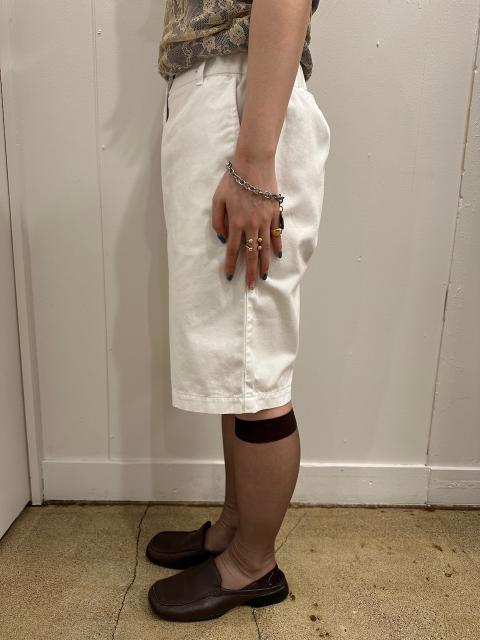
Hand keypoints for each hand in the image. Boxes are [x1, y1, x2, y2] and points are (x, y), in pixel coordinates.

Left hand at [211, 157, 282, 288]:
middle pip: (252, 253)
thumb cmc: (233, 180)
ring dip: (264, 263)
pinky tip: (276, 255)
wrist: (254, 164)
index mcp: (236, 222)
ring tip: (263, 275)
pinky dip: (276, 245)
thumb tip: (222, 238)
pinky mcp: (275, 212)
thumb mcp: (217, 199)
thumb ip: (217, 221)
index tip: (230, 276)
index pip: (233, 250)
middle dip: (251, 271)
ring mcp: (265, 219)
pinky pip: (276, 233)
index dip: (231, 265)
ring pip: (265, 246)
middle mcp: (252, 224)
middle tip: (251, 285)